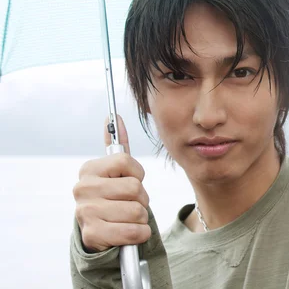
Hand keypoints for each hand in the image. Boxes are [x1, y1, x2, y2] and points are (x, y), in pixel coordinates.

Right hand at [73, 115, 150, 252]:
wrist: (100, 232)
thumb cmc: (113, 197)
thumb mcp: (114, 171)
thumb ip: (117, 144)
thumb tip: (114, 116)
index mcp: (89, 169)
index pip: (126, 161)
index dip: (137, 174)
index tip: (130, 180)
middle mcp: (82, 189)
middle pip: (135, 188)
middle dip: (141, 198)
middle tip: (129, 203)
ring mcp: (85, 213)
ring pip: (137, 211)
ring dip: (141, 217)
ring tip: (127, 217)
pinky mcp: (92, 235)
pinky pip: (133, 232)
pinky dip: (140, 234)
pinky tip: (129, 232)